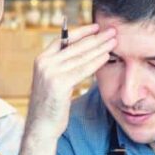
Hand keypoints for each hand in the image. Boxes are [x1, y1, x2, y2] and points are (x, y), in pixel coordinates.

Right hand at [20, 23, 116, 154]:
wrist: (40, 127)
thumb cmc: (50, 106)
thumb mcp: (52, 82)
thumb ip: (62, 67)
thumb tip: (81, 55)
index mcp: (41, 60)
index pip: (63, 39)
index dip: (81, 32)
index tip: (96, 27)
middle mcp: (44, 63)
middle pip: (75, 46)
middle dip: (95, 37)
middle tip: (111, 31)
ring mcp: (50, 73)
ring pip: (81, 56)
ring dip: (99, 47)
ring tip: (113, 41)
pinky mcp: (59, 84)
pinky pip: (82, 69)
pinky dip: (96, 62)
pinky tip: (107, 56)